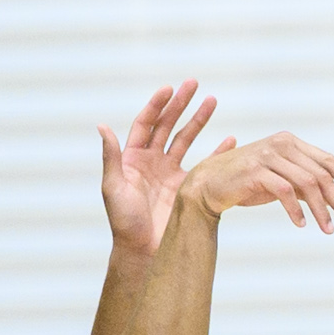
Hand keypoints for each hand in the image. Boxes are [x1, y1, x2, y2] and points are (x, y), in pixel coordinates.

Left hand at [98, 81, 218, 260]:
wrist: (143, 250)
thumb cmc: (124, 222)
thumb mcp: (113, 187)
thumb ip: (111, 157)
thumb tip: (102, 126)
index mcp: (133, 158)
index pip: (146, 124)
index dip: (157, 105)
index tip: (169, 89)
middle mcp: (152, 162)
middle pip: (167, 125)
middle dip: (180, 104)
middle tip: (194, 84)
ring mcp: (170, 173)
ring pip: (186, 139)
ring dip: (198, 120)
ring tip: (212, 100)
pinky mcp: (187, 187)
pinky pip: (205, 165)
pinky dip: (217, 152)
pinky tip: (230, 140)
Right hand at [184, 125, 333, 234]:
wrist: (207, 184)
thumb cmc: (246, 183)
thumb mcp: (280, 180)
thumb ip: (304, 183)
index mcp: (290, 142)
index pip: (326, 160)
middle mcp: (281, 144)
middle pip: (321, 174)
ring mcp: (267, 155)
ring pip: (307, 183)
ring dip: (321, 210)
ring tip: (329, 230)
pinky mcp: (255, 170)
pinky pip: (285, 191)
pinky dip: (296, 210)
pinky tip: (302, 225)